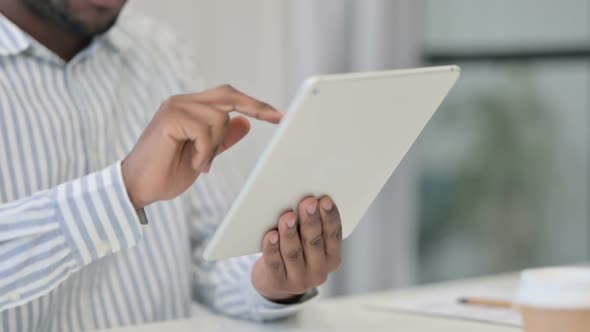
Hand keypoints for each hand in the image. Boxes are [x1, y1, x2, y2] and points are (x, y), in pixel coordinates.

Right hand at [122, 85, 282, 208]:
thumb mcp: (204, 156)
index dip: (254, 105)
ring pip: (219, 117)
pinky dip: (205, 151)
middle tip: (278, 118)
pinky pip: (204, 130)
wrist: (137, 188)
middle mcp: (183, 103)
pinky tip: (195, 164)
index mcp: (191, 109)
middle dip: (256, 106)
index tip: (279, 115)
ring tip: (201, 164)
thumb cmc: (166, 173)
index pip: (228, 97)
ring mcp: (175, 108)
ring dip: (215, 146)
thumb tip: (245, 123)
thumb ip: (222, 139)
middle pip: (228, 94)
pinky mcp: (170, 118)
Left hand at [252, 196, 342, 301]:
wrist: (273, 281)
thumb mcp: (307, 241)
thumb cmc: (295, 251)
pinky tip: (271, 235)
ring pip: (294, 252)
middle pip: (314, 242)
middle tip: (308, 202)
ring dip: (290, 232)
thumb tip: (302, 198)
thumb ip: (309, 225)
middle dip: (311, 220)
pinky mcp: (278, 282)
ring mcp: (299, 279)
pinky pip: (274, 263)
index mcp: (332, 258)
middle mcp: (319, 271)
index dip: (330, 217)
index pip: (334, 236)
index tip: (325, 200)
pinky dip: (272, 248)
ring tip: (288, 216)